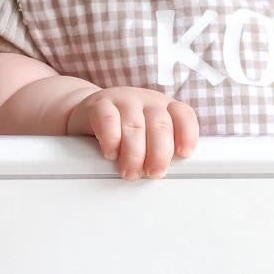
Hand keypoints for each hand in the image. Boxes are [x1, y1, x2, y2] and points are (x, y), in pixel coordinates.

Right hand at [66, 86, 199, 179]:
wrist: (86, 111)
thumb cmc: (123, 128)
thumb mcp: (147, 134)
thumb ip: (160, 148)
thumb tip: (165, 172)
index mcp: (165, 108)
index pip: (184, 115)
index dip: (188, 135)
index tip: (184, 154)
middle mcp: (148, 101)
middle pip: (161, 125)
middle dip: (159, 154)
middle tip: (153, 173)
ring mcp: (125, 99)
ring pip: (135, 127)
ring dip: (134, 155)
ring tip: (130, 172)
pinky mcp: (100, 104)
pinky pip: (108, 120)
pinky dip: (111, 140)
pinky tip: (111, 153)